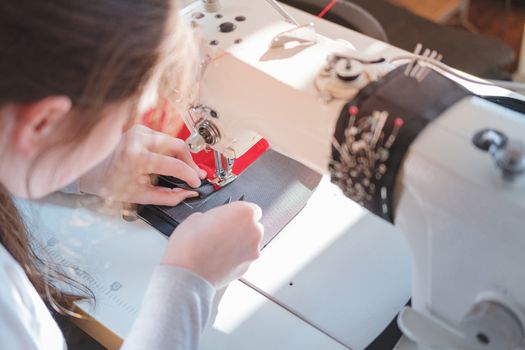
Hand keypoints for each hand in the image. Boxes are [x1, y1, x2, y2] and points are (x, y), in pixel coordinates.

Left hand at [80, 125, 206, 204]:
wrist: (90, 170)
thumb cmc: (110, 184)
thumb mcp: (139, 196)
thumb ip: (167, 197)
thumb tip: (188, 194)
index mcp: (137, 158)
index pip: (174, 165)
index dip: (190, 175)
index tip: (196, 184)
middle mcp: (139, 139)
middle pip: (179, 146)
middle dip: (190, 162)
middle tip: (195, 175)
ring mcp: (139, 131)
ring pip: (173, 140)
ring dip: (182, 156)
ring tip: (185, 170)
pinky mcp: (140, 128)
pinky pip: (164, 138)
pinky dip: (171, 150)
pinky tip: (171, 161)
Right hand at [161, 202, 263, 288]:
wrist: (187, 274)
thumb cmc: (190, 246)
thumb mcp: (197, 217)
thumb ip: (214, 216)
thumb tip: (214, 222)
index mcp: (244, 212)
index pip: (251, 208)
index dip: (238, 213)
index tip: (230, 216)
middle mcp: (253, 230)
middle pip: (252, 226)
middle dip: (239, 228)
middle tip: (221, 231)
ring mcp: (252, 250)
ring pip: (249, 242)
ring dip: (238, 243)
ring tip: (217, 247)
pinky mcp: (248, 267)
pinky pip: (244, 257)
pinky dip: (235, 257)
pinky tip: (219, 258)